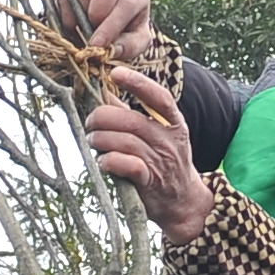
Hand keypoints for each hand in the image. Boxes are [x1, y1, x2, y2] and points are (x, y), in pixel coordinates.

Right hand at [57, 0, 152, 50]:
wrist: (104, 24)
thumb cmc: (124, 31)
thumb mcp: (134, 42)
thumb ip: (129, 47)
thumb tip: (110, 50)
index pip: (127, 2)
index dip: (111, 25)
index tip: (97, 44)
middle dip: (98, 11)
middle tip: (92, 31)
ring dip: (81, 12)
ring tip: (83, 27)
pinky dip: (66, 13)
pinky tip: (73, 23)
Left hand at [86, 72, 215, 245]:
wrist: (184, 202)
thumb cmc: (165, 163)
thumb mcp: (157, 135)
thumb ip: (132, 115)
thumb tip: (104, 93)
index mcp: (173, 123)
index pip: (159, 97)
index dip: (138, 83)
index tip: (116, 73)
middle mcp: (169, 140)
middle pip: (132, 120)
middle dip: (103, 118)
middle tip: (90, 121)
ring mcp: (161, 161)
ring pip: (126, 142)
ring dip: (101, 139)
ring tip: (93, 140)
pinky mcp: (150, 181)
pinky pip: (128, 165)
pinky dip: (110, 161)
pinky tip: (103, 161)